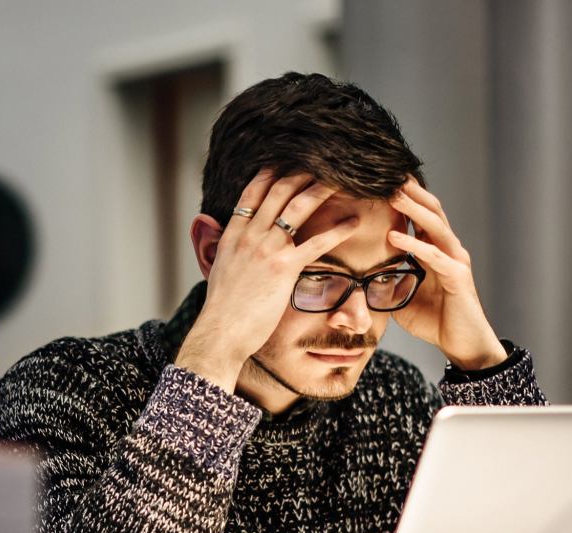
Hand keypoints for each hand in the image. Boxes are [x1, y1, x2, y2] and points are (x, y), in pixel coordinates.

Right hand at [176, 170, 358, 391]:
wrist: (220, 331)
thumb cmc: (222, 309)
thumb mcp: (217, 270)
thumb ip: (223, 249)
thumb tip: (220, 238)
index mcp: (232, 234)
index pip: (252, 192)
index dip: (271, 173)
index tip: (287, 161)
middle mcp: (250, 235)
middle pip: (278, 191)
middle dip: (301, 172)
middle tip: (322, 162)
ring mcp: (267, 249)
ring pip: (298, 208)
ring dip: (321, 189)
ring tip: (342, 179)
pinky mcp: (284, 268)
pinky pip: (317, 243)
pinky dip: (337, 230)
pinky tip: (354, 223)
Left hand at [387, 179, 507, 370]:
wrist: (462, 345)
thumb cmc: (435, 321)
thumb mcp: (401, 298)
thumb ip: (386, 282)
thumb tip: (358, 277)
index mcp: (436, 250)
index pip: (421, 216)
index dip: (405, 198)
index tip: (381, 181)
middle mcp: (448, 250)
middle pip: (431, 210)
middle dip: (410, 192)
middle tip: (387, 173)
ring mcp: (455, 261)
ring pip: (435, 225)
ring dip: (412, 208)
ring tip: (392, 193)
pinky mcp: (458, 277)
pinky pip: (434, 256)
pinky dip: (414, 244)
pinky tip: (394, 236)